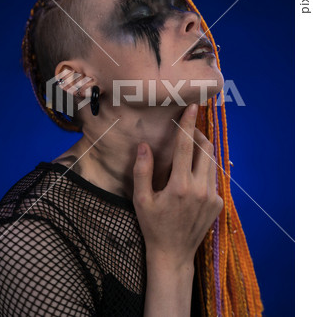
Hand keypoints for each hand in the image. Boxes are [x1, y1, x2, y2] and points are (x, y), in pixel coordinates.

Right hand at [132, 103, 222, 268]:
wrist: (173, 254)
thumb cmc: (153, 225)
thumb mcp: (141, 200)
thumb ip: (142, 171)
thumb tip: (144, 145)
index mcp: (180, 185)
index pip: (186, 146)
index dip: (188, 124)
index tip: (193, 106)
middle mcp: (200, 188)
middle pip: (206, 149)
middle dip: (198, 135)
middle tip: (187, 131)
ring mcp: (212, 196)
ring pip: (212, 162)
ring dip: (203, 151)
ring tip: (190, 149)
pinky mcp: (219, 203)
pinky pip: (213, 178)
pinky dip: (204, 170)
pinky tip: (192, 177)